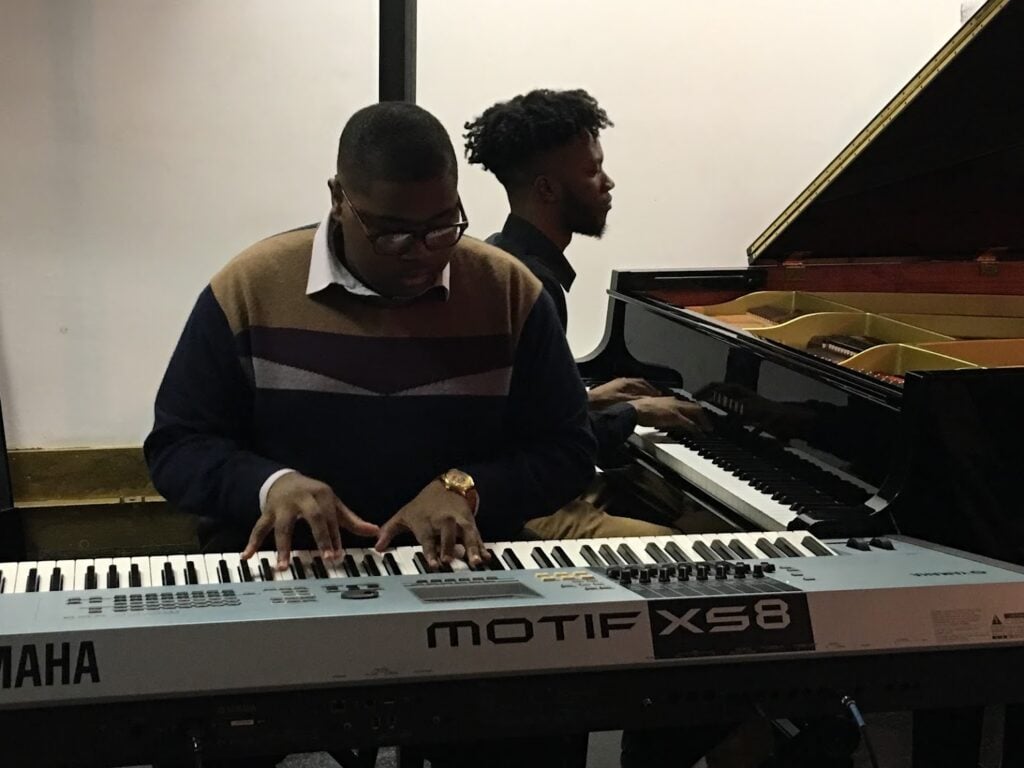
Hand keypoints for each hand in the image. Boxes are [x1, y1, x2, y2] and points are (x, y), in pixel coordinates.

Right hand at [241, 472, 378, 569]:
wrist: (284, 479)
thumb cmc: (314, 496)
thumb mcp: (333, 504)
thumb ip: (352, 520)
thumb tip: (375, 531)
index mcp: (322, 496)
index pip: (332, 519)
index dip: (336, 537)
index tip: (338, 556)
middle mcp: (303, 498)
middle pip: (314, 518)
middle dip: (321, 538)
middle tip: (327, 557)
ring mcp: (284, 505)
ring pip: (283, 527)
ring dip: (282, 547)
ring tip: (281, 566)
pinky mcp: (268, 512)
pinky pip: (259, 527)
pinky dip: (252, 542)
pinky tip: (247, 555)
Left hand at [375, 480, 488, 569]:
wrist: (447, 485)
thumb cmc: (424, 505)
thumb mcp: (404, 515)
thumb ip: (389, 531)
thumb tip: (377, 546)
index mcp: (426, 522)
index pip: (427, 538)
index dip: (430, 551)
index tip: (434, 563)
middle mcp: (443, 521)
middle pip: (447, 535)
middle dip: (449, 548)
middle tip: (451, 561)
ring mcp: (458, 521)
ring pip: (466, 535)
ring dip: (471, 548)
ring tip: (476, 561)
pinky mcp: (470, 523)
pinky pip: (477, 535)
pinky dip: (482, 546)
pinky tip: (486, 557)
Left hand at [588, 377, 659, 407]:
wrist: (590, 403)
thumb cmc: (605, 401)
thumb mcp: (627, 401)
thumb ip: (639, 399)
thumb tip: (650, 400)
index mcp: (627, 382)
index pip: (645, 384)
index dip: (653, 390)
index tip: (659, 395)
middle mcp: (622, 382)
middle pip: (639, 384)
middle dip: (648, 389)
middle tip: (655, 395)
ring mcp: (616, 386)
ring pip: (633, 387)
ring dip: (640, 392)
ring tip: (646, 398)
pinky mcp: (610, 392)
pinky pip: (626, 391)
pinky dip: (633, 395)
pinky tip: (632, 401)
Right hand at [630, 396, 710, 431]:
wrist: (633, 411)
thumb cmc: (638, 411)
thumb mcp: (651, 411)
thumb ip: (659, 413)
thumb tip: (662, 420)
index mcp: (668, 399)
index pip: (685, 404)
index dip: (693, 410)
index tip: (698, 416)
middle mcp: (674, 401)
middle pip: (694, 406)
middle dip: (703, 415)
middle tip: (708, 423)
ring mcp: (675, 408)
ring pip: (696, 412)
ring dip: (703, 421)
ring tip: (708, 429)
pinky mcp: (675, 416)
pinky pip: (689, 423)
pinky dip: (696, 428)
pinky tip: (700, 434)